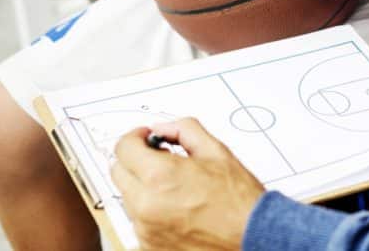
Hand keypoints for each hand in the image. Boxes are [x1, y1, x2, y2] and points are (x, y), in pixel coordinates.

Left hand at [111, 118, 264, 250]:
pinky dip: (150, 209)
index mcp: (160, 176)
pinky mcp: (148, 245)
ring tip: (174, 186)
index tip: (146, 137)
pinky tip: (176, 207)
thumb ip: (184, 130)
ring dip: (142, 185)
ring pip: (127, 196)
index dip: (135, 136)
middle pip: (118, 171)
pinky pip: (138, 219)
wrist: (250, 235)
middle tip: (160, 158)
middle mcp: (145, 204)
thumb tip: (164, 128)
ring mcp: (144, 228)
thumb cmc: (238, 200)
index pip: (123, 147)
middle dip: (136, 160)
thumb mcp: (216, 151)